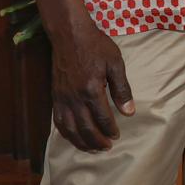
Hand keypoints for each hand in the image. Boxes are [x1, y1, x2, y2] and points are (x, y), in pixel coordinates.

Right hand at [49, 19, 133, 150]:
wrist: (70, 35)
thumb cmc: (96, 47)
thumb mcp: (115, 64)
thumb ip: (122, 89)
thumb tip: (129, 112)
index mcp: (91, 90)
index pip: (102, 118)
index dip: (110, 130)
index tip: (117, 136)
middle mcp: (74, 98)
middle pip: (85, 128)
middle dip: (96, 141)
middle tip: (107, 147)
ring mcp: (62, 98)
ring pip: (70, 129)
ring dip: (81, 142)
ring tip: (92, 149)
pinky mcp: (55, 97)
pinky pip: (58, 121)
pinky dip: (66, 133)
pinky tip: (73, 138)